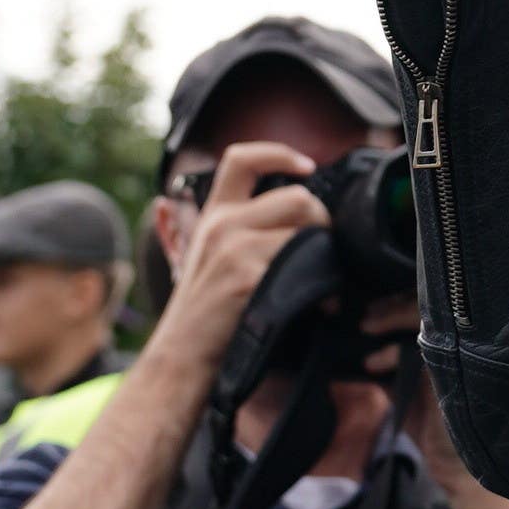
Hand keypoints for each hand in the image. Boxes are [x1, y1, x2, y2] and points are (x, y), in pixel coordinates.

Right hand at [147, 146, 325, 368]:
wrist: (182, 355)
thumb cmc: (205, 313)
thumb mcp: (209, 258)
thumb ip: (238, 230)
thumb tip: (293, 212)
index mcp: (213, 215)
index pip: (241, 158)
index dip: (279, 153)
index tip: (307, 166)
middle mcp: (222, 224)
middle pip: (297, 197)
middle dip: (323, 222)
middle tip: (325, 251)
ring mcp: (234, 248)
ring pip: (307, 226)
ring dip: (327, 252)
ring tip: (324, 278)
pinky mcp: (248, 275)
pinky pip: (306, 260)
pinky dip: (324, 281)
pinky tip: (322, 301)